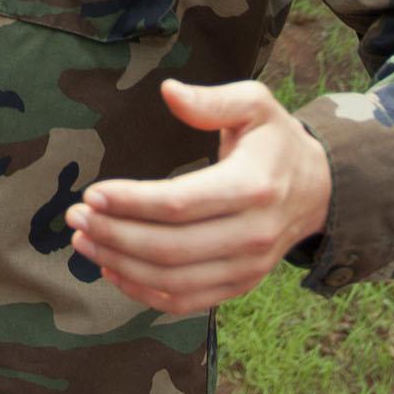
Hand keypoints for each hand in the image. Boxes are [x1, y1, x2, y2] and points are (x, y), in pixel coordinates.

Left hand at [68, 78, 331, 313]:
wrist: (319, 189)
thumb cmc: (274, 141)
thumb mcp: (255, 104)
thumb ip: (212, 99)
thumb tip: (169, 92)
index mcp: (253, 187)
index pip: (180, 204)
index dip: (132, 202)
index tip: (92, 193)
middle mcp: (252, 234)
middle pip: (171, 248)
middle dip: (115, 234)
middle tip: (75, 216)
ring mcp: (248, 266)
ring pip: (174, 279)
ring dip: (121, 263)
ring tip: (83, 239)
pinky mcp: (240, 284)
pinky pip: (188, 300)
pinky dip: (144, 292)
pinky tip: (111, 269)